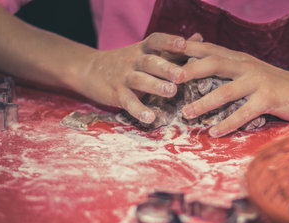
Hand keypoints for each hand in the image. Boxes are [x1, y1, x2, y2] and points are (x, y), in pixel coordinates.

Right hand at [74, 33, 190, 122]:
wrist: (89, 69)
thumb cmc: (126, 62)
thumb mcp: (147, 51)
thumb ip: (172, 48)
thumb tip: (199, 37)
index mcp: (143, 50)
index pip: (156, 41)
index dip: (170, 41)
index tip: (185, 43)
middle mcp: (134, 61)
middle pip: (150, 61)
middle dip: (166, 67)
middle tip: (181, 74)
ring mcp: (124, 77)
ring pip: (140, 80)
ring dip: (155, 86)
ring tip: (171, 92)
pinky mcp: (116, 93)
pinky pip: (128, 101)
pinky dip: (138, 109)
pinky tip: (150, 118)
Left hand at [180, 42, 288, 136]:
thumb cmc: (272, 83)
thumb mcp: (248, 70)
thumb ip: (227, 67)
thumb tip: (198, 66)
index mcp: (239, 58)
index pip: (210, 49)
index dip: (188, 48)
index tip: (167, 50)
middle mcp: (246, 66)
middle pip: (214, 63)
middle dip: (190, 70)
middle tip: (170, 80)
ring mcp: (258, 81)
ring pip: (226, 91)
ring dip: (204, 103)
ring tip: (187, 114)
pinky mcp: (268, 98)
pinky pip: (244, 113)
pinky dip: (228, 124)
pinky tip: (215, 133)